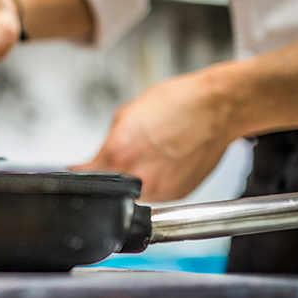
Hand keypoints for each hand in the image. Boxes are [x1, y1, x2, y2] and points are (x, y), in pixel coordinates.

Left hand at [71, 68, 235, 201]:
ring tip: (150, 155)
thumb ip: (107, 143)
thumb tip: (93, 160)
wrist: (218, 108)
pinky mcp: (176, 194)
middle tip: (125, 155)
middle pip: (110, 187)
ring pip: (133, 194)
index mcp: (119, 153)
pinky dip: (154, 182)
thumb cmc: (179, 103)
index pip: (86, 174)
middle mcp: (139, 176)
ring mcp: (159, 189)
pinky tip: (165, 162)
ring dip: (134, 180)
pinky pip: (156, 194)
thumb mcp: (127, 114)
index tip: (79, 169)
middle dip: (111, 174)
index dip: (81, 170)